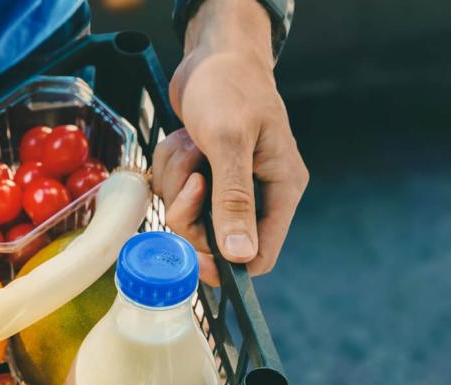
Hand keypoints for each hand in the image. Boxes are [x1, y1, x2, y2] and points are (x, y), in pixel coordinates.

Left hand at [153, 0, 307, 284]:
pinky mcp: (202, 173)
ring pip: (188, 214)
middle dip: (190, 211)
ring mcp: (227, 184)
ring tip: (191, 144)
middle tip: (190, 179)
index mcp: (280, 188)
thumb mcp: (230, 142)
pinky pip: (173, 191)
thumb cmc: (229, 87)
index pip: (260, 254)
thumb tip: (239, 254)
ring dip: (177, 181)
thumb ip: (234, 200)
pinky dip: (169, 167)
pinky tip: (183, 139)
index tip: (193, 259)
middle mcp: (257, 191)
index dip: (226, 265)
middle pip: (214, 239)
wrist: (212, 53)